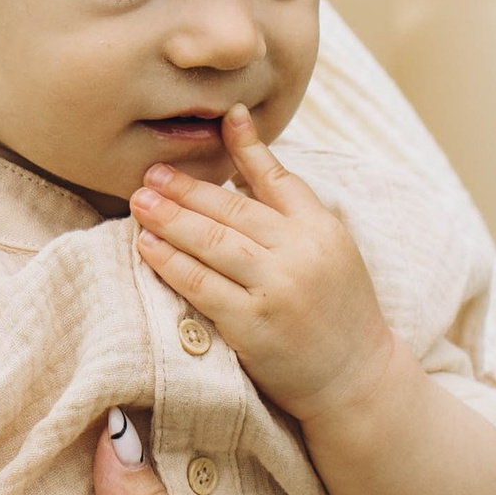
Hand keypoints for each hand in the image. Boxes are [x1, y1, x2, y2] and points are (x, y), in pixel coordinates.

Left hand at [131, 109, 397, 421]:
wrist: (356, 378)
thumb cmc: (337, 311)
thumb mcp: (330, 251)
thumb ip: (291, 213)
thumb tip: (244, 168)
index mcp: (321, 228)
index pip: (278, 177)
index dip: (248, 145)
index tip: (225, 116)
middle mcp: (301, 252)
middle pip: (232, 209)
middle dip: (186, 188)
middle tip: (151, 173)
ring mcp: (276, 288)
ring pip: (211, 242)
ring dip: (170, 219)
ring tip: (139, 202)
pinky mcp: (252, 325)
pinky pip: (201, 285)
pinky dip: (170, 262)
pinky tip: (148, 246)